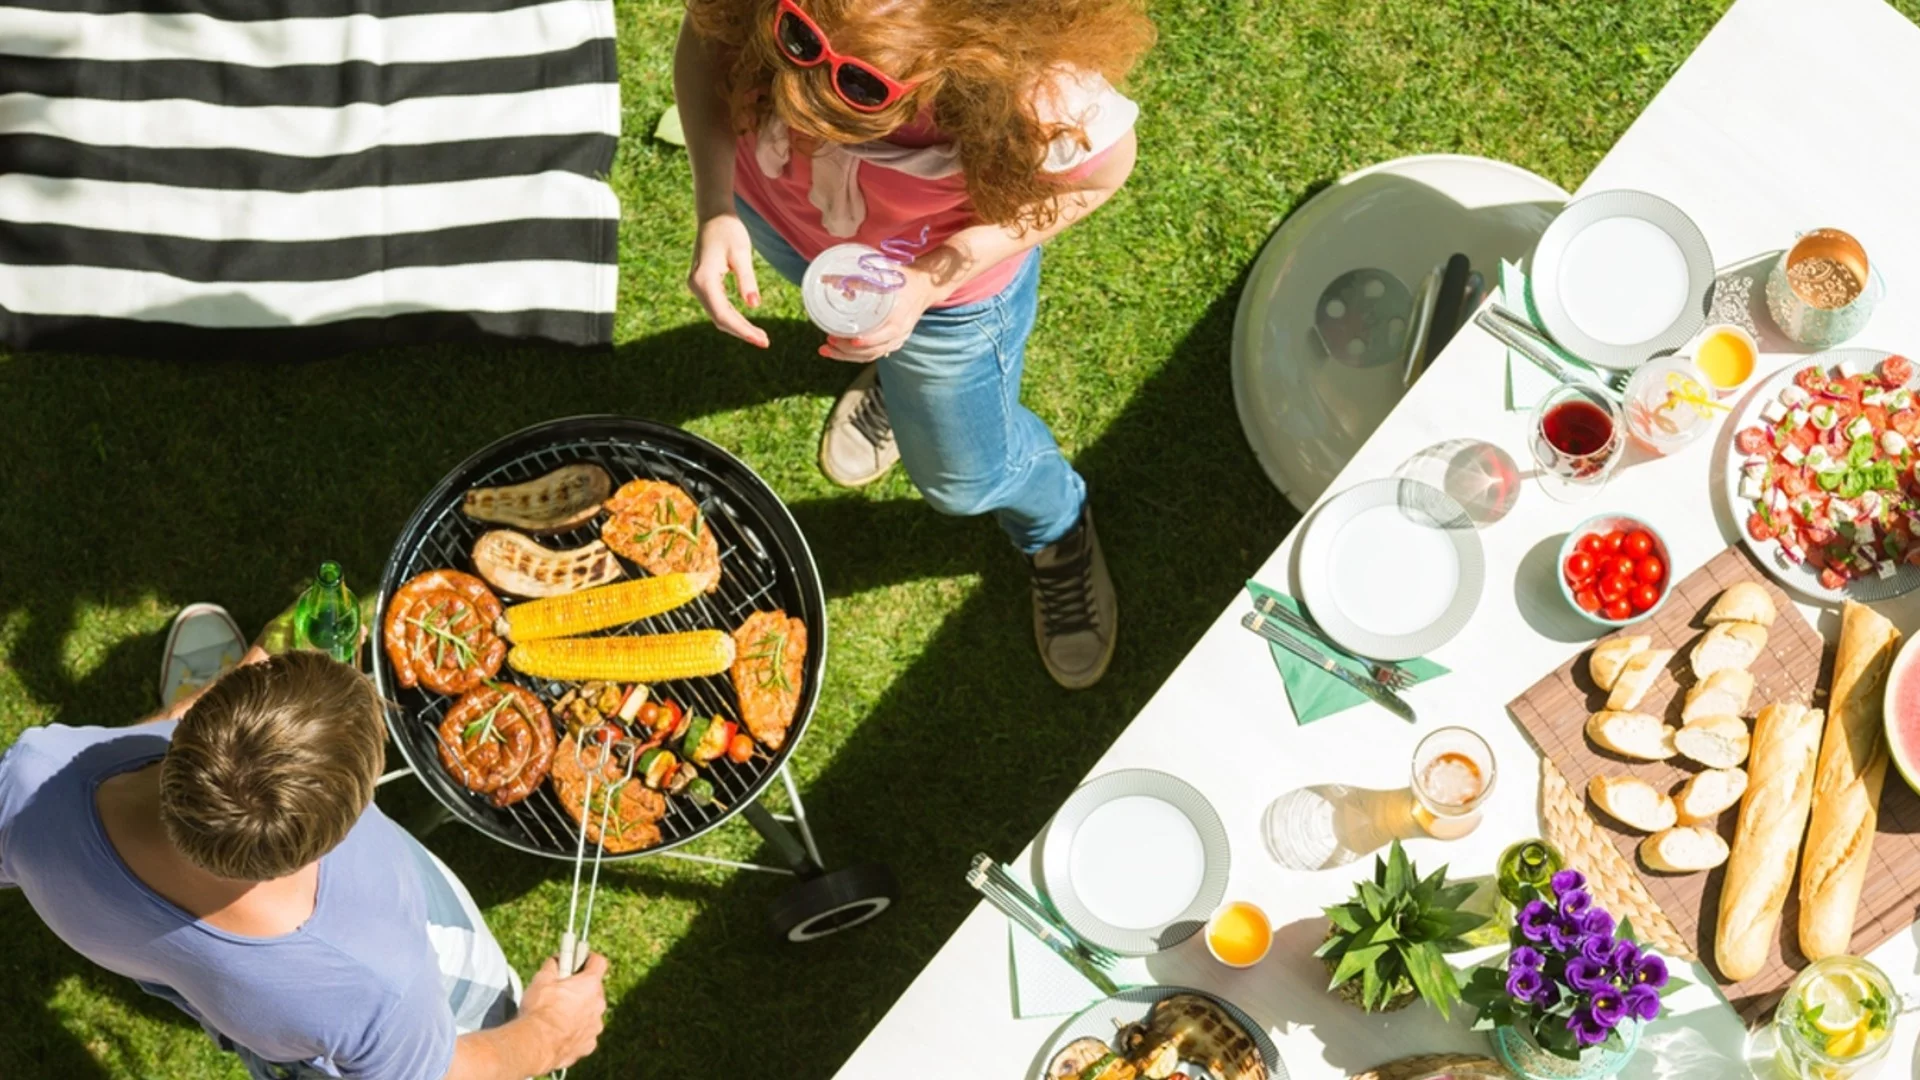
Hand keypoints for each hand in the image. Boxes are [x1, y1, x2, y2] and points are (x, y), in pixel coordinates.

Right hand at [520, 953, 607, 1071]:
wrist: (537, 1044)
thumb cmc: (540, 1009)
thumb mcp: (541, 979)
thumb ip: (553, 965)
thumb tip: (557, 960)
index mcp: (590, 984)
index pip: (599, 962)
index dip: (588, 959)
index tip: (578, 960)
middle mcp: (598, 1004)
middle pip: (594, 990)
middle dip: (580, 989)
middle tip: (561, 991)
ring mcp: (595, 1026)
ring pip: (590, 1013)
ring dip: (578, 1012)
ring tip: (557, 1016)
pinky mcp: (589, 1045)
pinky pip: (584, 1033)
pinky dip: (575, 1032)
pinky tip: (559, 1033)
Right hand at [688, 214, 768, 348]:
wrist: (713, 215)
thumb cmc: (728, 229)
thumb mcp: (741, 253)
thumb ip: (747, 280)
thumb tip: (754, 306)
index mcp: (704, 280)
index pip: (723, 314)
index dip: (743, 330)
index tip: (762, 340)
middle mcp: (696, 286)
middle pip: (720, 318)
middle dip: (742, 331)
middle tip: (765, 342)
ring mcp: (698, 286)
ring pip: (718, 315)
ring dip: (738, 327)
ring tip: (759, 336)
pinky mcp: (703, 284)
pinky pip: (717, 307)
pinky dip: (732, 317)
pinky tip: (747, 324)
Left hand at [819, 264, 950, 362]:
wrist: (924, 287)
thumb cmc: (904, 279)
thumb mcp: (886, 274)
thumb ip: (859, 276)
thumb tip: (828, 278)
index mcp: (900, 318)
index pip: (885, 335)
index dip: (868, 340)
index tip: (851, 340)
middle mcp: (899, 333)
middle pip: (873, 351)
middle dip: (848, 351)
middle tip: (829, 340)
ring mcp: (896, 340)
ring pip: (871, 355)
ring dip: (848, 356)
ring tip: (828, 349)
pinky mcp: (891, 341)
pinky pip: (873, 353)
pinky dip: (856, 356)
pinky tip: (840, 352)